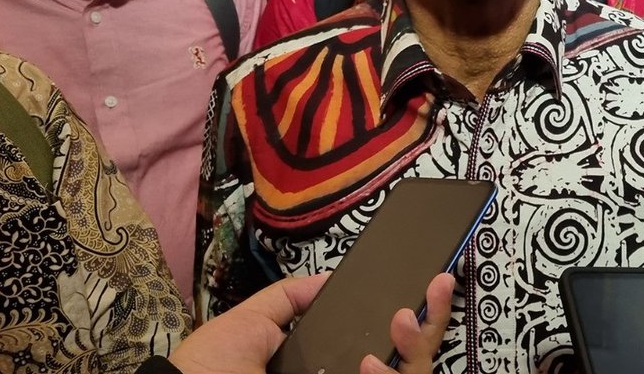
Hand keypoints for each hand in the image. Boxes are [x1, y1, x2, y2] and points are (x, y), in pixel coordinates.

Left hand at [167, 272, 454, 373]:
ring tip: (402, 320)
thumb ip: (292, 299)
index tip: (431, 286)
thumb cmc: (209, 371)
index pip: (385, 347)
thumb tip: (332, 279)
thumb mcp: (252, 322)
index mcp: (327, 366)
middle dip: (429, 325)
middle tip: (434, 289)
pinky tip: (374, 362)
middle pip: (409, 363)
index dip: (413, 322)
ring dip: (417, 347)